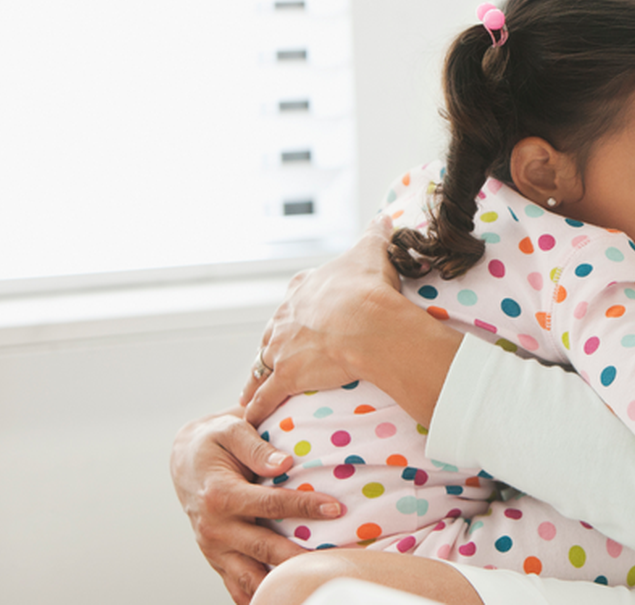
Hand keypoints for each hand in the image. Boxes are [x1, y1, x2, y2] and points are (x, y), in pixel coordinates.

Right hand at [170, 407, 343, 604]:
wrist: (184, 461)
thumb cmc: (214, 440)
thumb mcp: (230, 429)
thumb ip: (256, 447)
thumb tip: (285, 464)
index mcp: (219, 494)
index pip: (269, 504)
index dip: (304, 507)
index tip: (336, 509)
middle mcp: (214, 528)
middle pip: (264, 549)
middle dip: (301, 556)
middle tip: (336, 558)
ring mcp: (214, 549)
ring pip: (251, 578)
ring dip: (281, 584)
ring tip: (313, 582)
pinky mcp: (218, 560)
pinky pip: (238, 587)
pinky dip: (260, 597)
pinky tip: (287, 598)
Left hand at [242, 215, 462, 427]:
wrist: (368, 321)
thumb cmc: (370, 286)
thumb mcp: (371, 251)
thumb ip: (375, 234)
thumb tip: (384, 216)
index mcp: (304, 288)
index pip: (294, 299)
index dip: (298, 309)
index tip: (299, 316)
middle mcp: (286, 316)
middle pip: (274, 331)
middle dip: (275, 343)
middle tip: (276, 356)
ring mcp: (283, 347)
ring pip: (263, 363)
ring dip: (259, 375)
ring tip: (253, 389)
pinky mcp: (286, 375)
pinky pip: (266, 396)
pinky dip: (257, 407)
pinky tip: (250, 418)